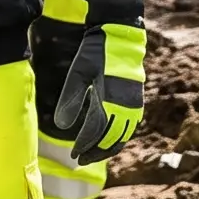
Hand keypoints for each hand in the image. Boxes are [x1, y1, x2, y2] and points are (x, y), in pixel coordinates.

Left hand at [52, 22, 145, 162]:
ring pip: (122, 136)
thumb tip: (62, 127)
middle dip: (95, 151)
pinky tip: (108, 142)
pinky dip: (119, 138)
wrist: (120, 38)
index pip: (96, 132)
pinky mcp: (137, 102)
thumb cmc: (95, 54)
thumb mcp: (78, 74)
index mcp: (109, 101)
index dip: (84, 145)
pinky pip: (129, 128)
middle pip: (110, 139)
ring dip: (107, 148)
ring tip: (92, 156)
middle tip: (79, 160)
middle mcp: (125, 107)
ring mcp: (134, 105)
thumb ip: (70, 99)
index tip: (73, 155)